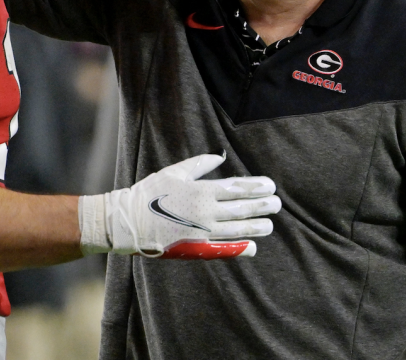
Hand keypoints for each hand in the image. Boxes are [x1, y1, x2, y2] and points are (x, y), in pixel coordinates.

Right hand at [79, 153, 279, 258]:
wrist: (128, 221)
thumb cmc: (149, 193)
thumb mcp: (173, 173)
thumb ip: (198, 165)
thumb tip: (219, 156)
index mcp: (201, 191)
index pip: (237, 188)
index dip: (256, 187)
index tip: (270, 186)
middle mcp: (206, 212)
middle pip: (242, 208)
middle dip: (262, 206)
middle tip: (277, 204)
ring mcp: (203, 232)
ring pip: (238, 229)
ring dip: (256, 226)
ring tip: (269, 224)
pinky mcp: (196, 247)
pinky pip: (224, 249)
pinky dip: (240, 248)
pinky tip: (252, 247)